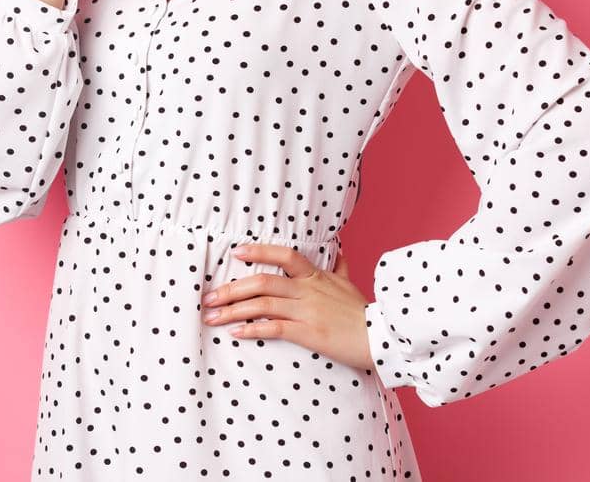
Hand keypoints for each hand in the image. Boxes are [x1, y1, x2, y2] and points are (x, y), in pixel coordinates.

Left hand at [200, 243, 377, 372]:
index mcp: (316, 276)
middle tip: (208, 295)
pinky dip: (252, 330)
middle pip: (263, 281)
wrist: (381, 338)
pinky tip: (236, 333)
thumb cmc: (362, 313)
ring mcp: (307, 311)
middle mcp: (308, 290)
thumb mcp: (349, 285)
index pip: (285, 254)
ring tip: (212, 316)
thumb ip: (339, 267)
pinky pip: (274, 328)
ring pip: (263, 304)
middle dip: (231, 288)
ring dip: (233, 311)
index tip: (236, 252)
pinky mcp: (308, 333)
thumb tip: (339, 250)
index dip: (259, 251)